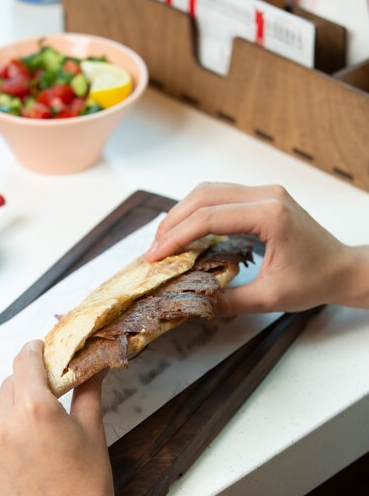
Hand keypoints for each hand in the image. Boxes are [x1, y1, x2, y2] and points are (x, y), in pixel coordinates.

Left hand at [0, 340, 145, 495]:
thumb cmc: (90, 481)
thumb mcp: (92, 428)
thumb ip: (87, 388)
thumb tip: (94, 363)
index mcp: (34, 409)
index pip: (24, 362)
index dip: (32, 350)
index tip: (38, 348)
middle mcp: (3, 427)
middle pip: (9, 387)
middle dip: (26, 383)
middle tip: (46, 393)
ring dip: (14, 417)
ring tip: (39, 439)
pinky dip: (4, 448)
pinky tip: (26, 465)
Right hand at [147, 183, 368, 313]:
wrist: (342, 268)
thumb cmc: (316, 280)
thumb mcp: (271, 297)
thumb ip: (230, 301)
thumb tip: (195, 304)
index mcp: (270, 215)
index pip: (209, 218)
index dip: (177, 236)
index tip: (156, 255)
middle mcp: (266, 196)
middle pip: (204, 197)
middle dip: (173, 222)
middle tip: (154, 248)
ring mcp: (265, 193)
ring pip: (209, 192)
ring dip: (183, 213)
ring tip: (165, 239)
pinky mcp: (262, 198)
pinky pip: (221, 196)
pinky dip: (198, 211)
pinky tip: (187, 230)